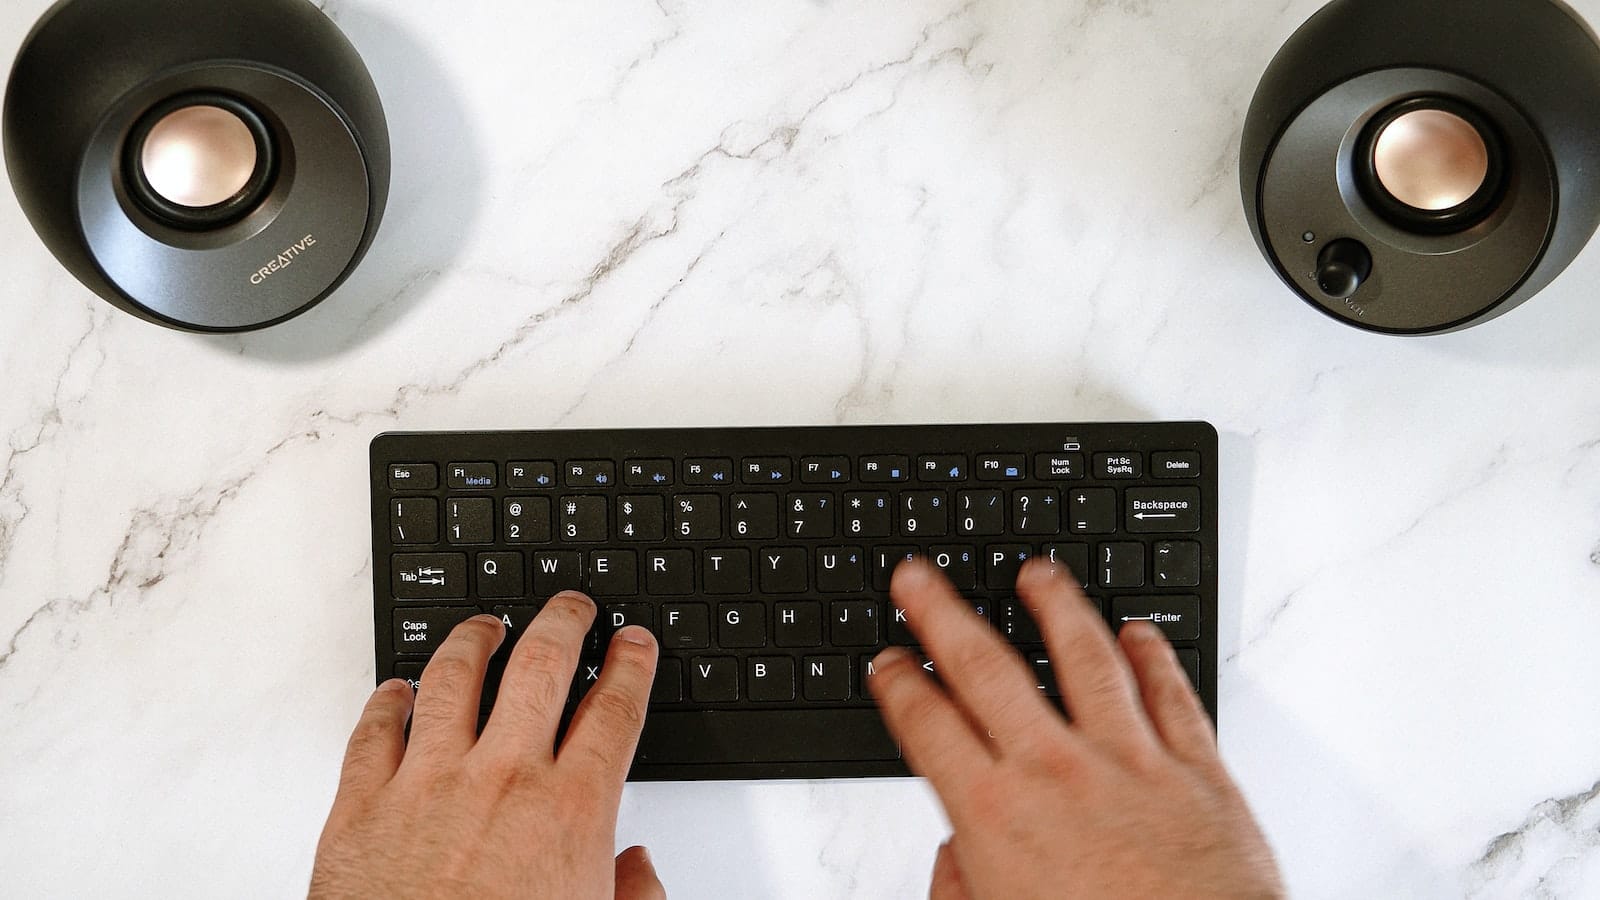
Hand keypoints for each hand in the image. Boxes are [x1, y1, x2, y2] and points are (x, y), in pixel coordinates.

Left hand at [310, 592, 665, 899]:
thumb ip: (634, 898)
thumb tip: (640, 870)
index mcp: (569, 813)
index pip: (613, 710)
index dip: (631, 665)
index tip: (633, 644)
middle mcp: (502, 782)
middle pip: (541, 667)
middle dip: (563, 622)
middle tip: (572, 606)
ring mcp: (426, 785)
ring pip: (454, 678)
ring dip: (475, 640)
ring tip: (486, 627)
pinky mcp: (360, 805)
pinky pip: (373, 729)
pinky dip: (388, 700)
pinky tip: (397, 689)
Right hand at [871, 560, 1283, 899]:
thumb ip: (963, 887)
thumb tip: (956, 860)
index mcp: (997, 814)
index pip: (929, 726)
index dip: (900, 686)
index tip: (888, 661)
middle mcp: (1058, 773)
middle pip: (987, 669)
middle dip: (944, 614)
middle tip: (921, 580)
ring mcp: (1131, 764)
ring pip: (1086, 658)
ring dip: (1056, 608)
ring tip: (1037, 574)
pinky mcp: (1198, 774)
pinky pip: (1173, 696)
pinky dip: (1154, 656)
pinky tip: (1139, 633)